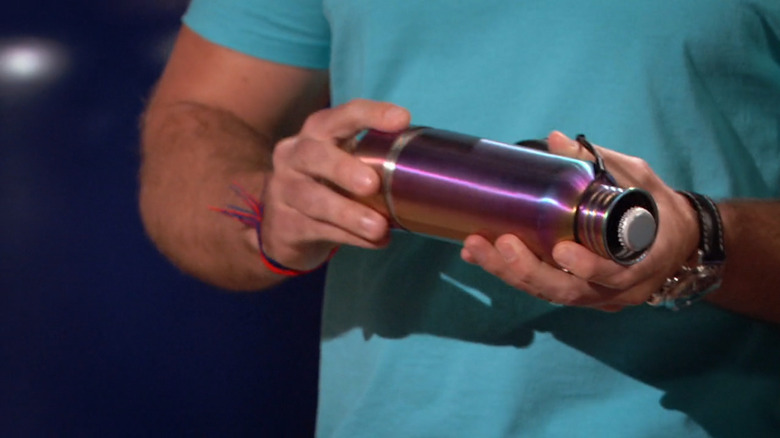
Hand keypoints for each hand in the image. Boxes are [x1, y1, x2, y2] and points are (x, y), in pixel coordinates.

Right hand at [260, 99, 410, 270]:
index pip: (341, 116)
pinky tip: (374, 242)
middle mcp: (293, 156)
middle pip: (313, 155)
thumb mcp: (345, 165)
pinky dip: (350, 237)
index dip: (370, 115)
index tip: (402, 120)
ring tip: (379, 227)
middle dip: (343, 168)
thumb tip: (429, 171)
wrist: (284, 228)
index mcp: (316, 133)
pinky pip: (318, 230)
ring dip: (349, 214)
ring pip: (314, 199)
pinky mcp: (286, 224)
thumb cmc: (329, 186)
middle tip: (372, 184)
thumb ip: (374, 162)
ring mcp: (284, 191)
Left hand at [461, 131, 699, 310]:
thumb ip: (601, 163)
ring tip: (475, 248)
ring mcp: (594, 297)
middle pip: (568, 292)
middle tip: (499, 243)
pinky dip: (508, 273)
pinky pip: (540, 289)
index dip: (586, 266)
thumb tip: (555, 139)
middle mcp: (616, 290)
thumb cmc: (659, 210)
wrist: (676, 244)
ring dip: (508, 273)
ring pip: (548, 294)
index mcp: (642, 263)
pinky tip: (478, 254)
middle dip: (528, 270)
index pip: (614, 273)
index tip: (560, 251)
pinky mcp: (575, 295)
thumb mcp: (640, 180)